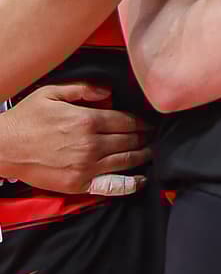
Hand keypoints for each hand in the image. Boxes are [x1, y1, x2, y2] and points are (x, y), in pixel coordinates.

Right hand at [0, 83, 151, 194]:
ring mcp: (86, 167)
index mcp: (87, 120)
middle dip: (145, 136)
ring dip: (142, 154)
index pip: (126, 121)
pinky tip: (141, 179)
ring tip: (151, 150)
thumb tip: (108, 92)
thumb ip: (83, 88)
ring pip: (125, 160)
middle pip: (129, 140)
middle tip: (153, 135)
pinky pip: (111, 184)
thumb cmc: (26, 118)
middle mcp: (91, 144)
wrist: (3, 148)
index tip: (148, 122)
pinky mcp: (78, 184)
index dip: (141, 121)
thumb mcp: (51, 93)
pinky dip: (129, 183)